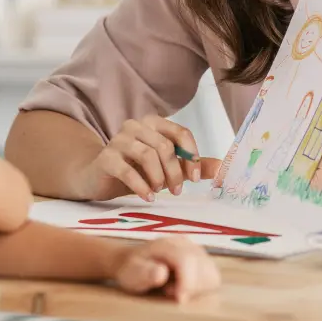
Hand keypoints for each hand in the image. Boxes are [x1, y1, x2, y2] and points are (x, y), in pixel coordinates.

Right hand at [79, 116, 220, 201]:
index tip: (196, 178)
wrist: (98, 178)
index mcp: (153, 123)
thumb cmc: (136, 170)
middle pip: (165, 146)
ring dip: (159, 178)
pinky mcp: (105, 158)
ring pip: (147, 155)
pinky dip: (141, 186)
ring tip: (159, 191)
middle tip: (177, 191)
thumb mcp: (168, 167)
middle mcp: (135, 126)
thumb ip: (193, 165)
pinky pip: (127, 170)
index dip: (192, 155)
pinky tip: (148, 197)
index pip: (180, 133)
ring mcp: (118, 140)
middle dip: (175, 172)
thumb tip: (222, 168)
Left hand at [111, 237, 220, 301]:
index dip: (187, 282)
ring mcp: (196, 250)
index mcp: (168, 244)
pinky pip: (212, 277)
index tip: (178, 299)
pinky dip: (202, 287)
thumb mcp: (131, 272)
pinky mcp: (202, 260)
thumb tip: (161, 273)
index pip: (187, 260)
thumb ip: (145, 273)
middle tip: (171, 291)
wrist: (132, 262)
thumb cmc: (132, 268)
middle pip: (204, 267)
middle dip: (192, 286)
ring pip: (212, 273)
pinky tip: (184, 287)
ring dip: (198, 288)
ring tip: (177, 288)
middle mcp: (186, 243)